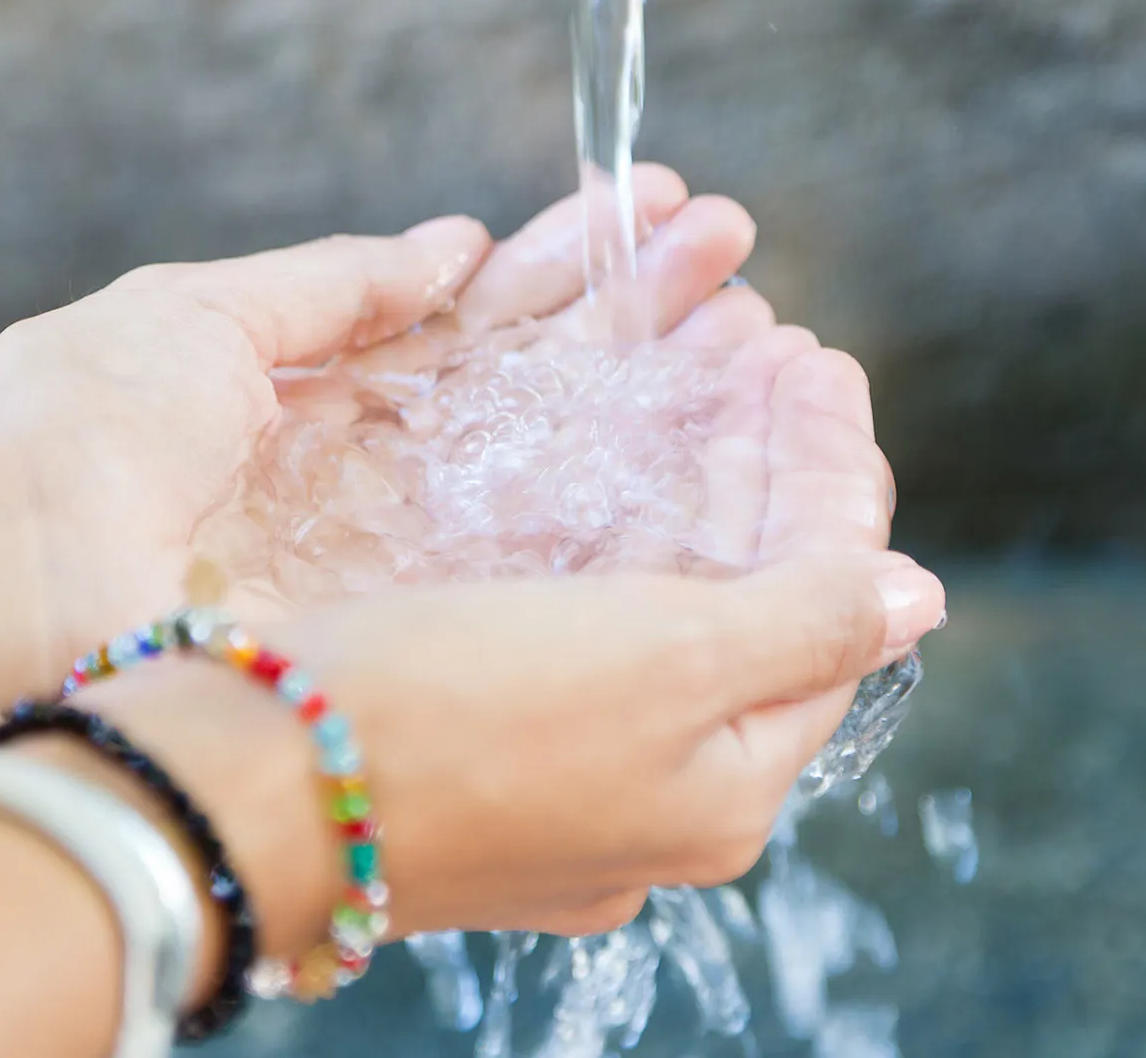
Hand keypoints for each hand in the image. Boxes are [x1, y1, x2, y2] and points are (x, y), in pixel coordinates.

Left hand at [0, 165, 712, 675]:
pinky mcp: (416, 633)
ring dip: (665, 406)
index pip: (492, 318)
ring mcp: (409, 563)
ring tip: (763, 341)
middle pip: (548, 395)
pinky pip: (545, 571)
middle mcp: (390, 485)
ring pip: (569, 478)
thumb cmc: (69, 426)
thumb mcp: (206, 316)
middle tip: (742, 270)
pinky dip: (638, 517)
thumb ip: (341, 287)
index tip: (666, 214)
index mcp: (338, 394)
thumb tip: (454, 245)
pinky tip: (721, 458)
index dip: (581, 266)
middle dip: (647, 325)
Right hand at [79, 344, 943, 951]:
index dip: (832, 472)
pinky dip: (602, 532)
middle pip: (746, 605)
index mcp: (724, 786)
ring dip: (688, 486)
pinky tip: (595, 465)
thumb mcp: (662, 663)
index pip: (827, 606)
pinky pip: (576, 624)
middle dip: (762, 468)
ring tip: (699, 374)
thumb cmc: (449, 721)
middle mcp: (654, 796)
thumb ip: (801, 622)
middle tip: (767, 348)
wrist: (232, 794)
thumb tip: (913, 595)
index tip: (819, 359)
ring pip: (659, 607)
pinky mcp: (478, 746)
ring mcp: (562, 777)